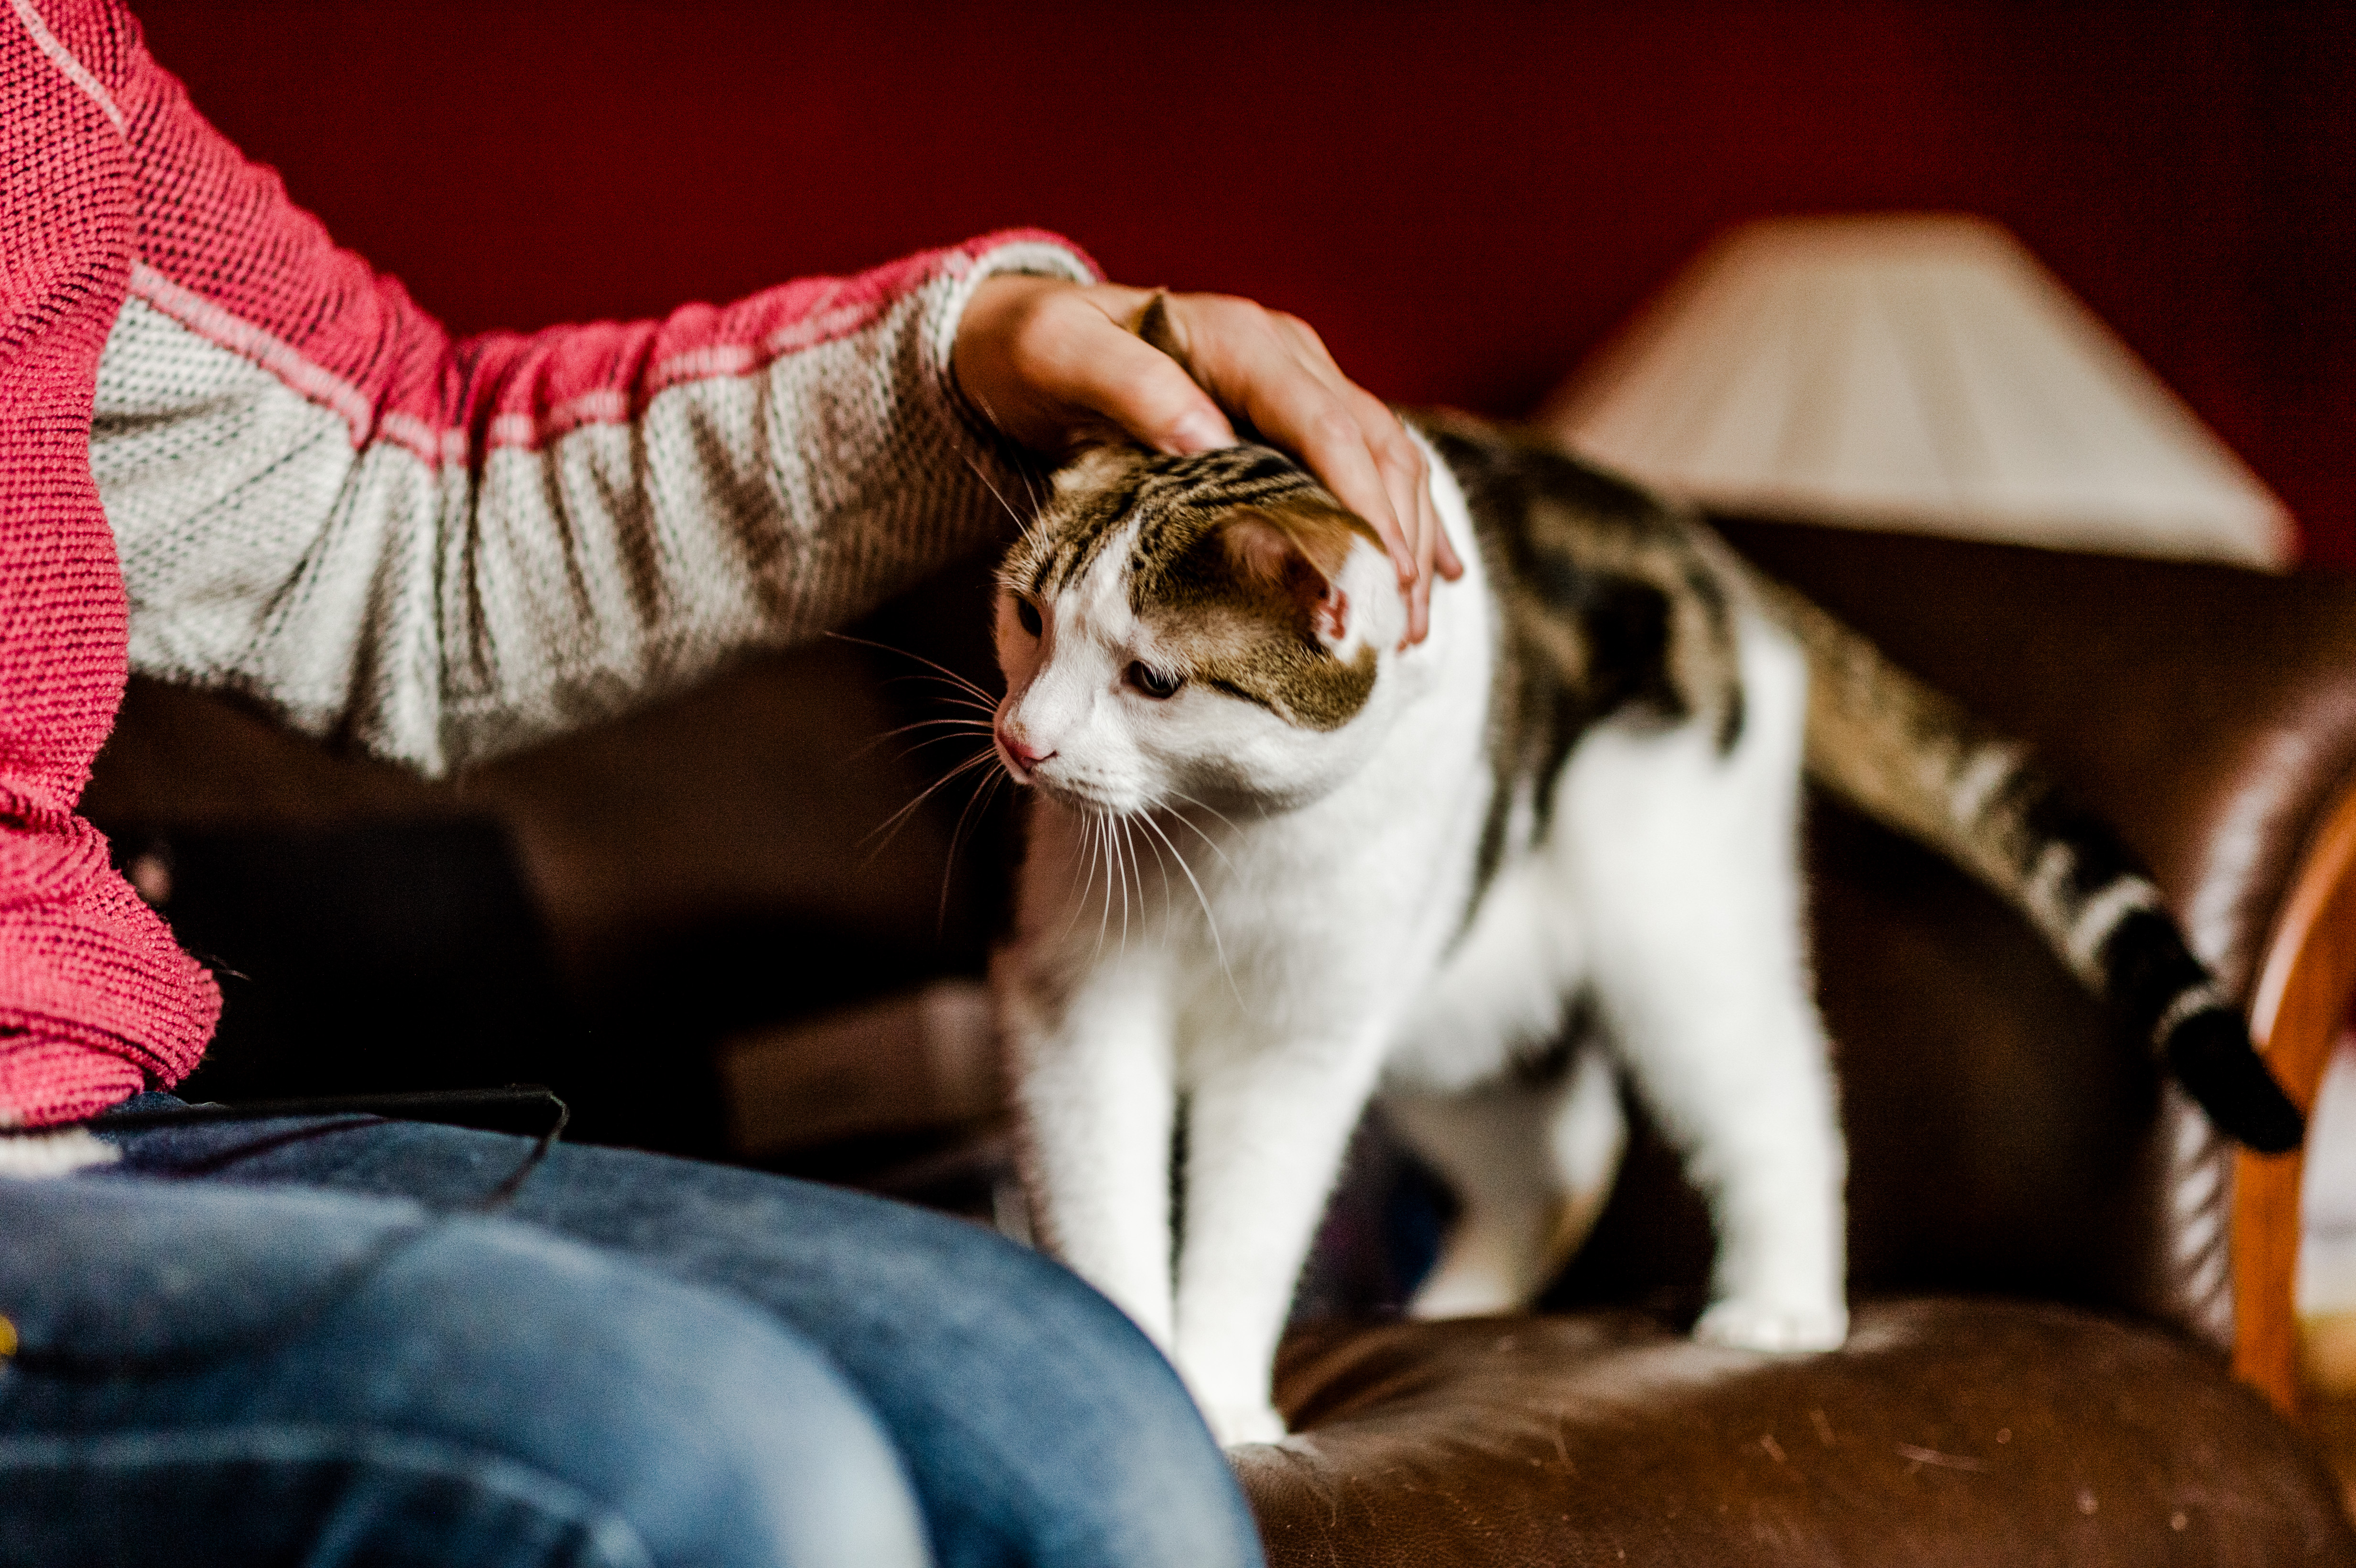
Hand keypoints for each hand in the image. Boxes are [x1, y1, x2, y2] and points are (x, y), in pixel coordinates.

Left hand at [954, 276, 1464, 643]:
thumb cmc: (1036, 351)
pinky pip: (1370, 465)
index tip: (1380, 571)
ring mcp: (1298, 383)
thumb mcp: (1062, 357)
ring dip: (1410, 539)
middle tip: (1401, 624)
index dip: (1362, 501)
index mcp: (1241, 340)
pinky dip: (1404, 520)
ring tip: (1413, 623)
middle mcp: (1286, 355)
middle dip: (1398, 536)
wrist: (1026, 338)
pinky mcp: (1294, 416)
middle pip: (1373, 446)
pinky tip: (1434, 576)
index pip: (1326, 424)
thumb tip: (1209, 439)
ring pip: (1386, 458)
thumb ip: (1132, 388)